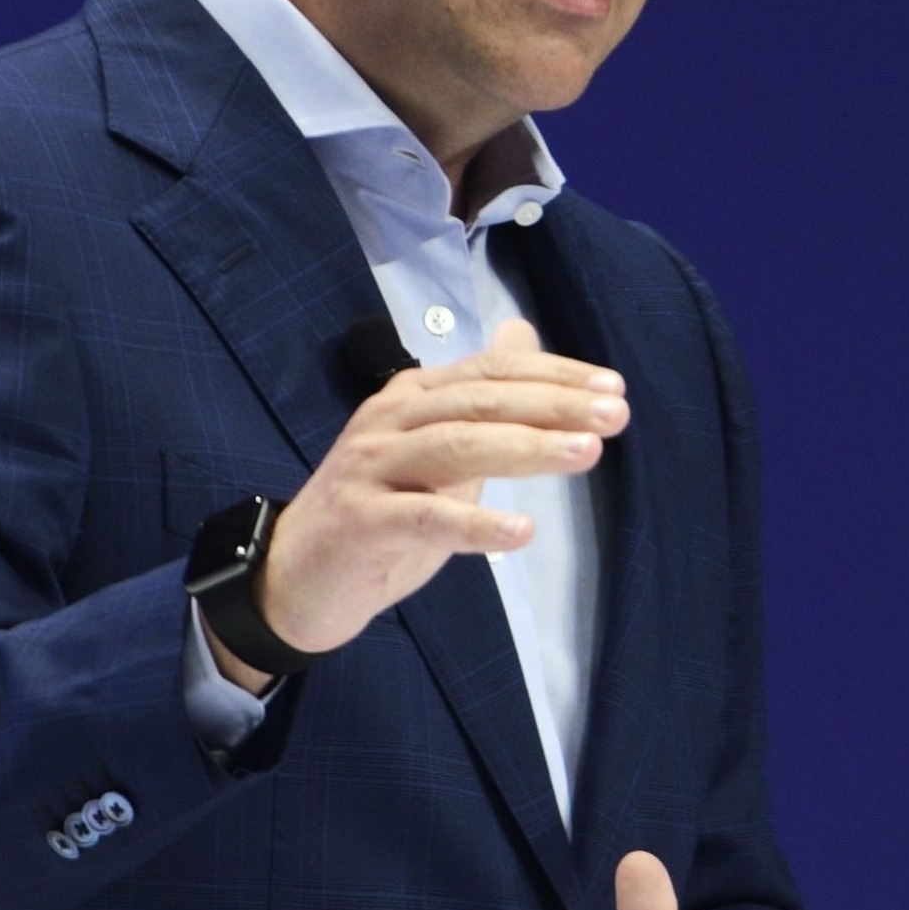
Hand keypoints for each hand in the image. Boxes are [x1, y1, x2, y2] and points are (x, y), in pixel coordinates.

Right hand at [203, 318, 627, 690]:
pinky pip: (423, 519)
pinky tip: (521, 532)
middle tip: (615, 415)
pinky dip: (475, 525)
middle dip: (552, 405)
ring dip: (525, 449)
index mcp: (411, 396)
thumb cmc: (377, 511)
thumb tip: (522, 333)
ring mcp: (371, 469)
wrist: (293, 576)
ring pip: (456, 448)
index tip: (612, 388)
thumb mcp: (435, 447)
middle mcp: (389, 420)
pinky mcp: (360, 522)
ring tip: (585, 453)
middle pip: (479, 402)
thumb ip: (480, 398)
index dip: (552, 375)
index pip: (490, 372)